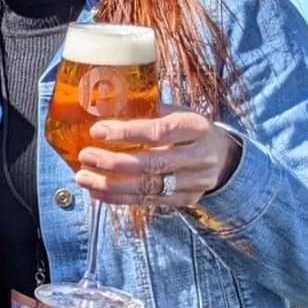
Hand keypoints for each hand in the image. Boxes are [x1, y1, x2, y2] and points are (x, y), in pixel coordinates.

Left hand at [74, 110, 244, 208]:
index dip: (127, 133)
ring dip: (111, 185)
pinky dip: (120, 198)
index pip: (160, 132)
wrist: (224, 155)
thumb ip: (147, 111)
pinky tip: (98, 192)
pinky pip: (150, 201)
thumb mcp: (176, 112)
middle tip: (85, 156)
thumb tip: (102, 105)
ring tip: (83, 178)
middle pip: (152, 164)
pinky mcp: (187, 199)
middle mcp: (200, 156)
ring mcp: (196, 182)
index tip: (97, 131)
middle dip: (113, 162)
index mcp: (196, 127)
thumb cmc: (188, 128)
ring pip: (149, 187)